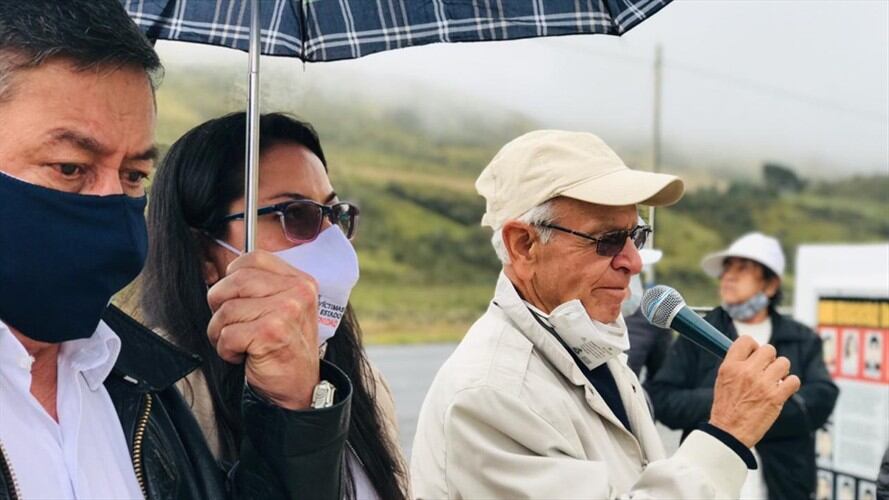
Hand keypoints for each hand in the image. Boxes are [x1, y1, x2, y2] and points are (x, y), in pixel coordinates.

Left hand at [207, 250, 320, 409]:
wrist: (299, 387)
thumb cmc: (285, 348)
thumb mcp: (285, 308)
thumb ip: (263, 287)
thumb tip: (223, 274)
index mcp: (301, 282)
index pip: (254, 258)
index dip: (233, 276)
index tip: (234, 296)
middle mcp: (297, 292)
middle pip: (235, 281)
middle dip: (220, 304)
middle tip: (229, 323)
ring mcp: (285, 311)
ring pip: (226, 309)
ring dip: (221, 332)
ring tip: (237, 343)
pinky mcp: (270, 333)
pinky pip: (227, 334)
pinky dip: (226, 349)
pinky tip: (242, 355)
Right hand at [708, 336, 800, 447]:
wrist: (730, 433)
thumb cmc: (726, 407)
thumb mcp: (722, 380)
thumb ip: (736, 364)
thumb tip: (752, 352)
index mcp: (730, 366)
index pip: (746, 340)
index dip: (753, 346)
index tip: (755, 355)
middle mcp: (746, 372)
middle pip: (768, 349)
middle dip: (770, 359)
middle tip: (766, 370)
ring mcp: (762, 385)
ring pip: (784, 363)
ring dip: (782, 371)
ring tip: (775, 380)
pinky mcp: (776, 398)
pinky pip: (794, 380)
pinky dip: (791, 384)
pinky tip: (783, 389)